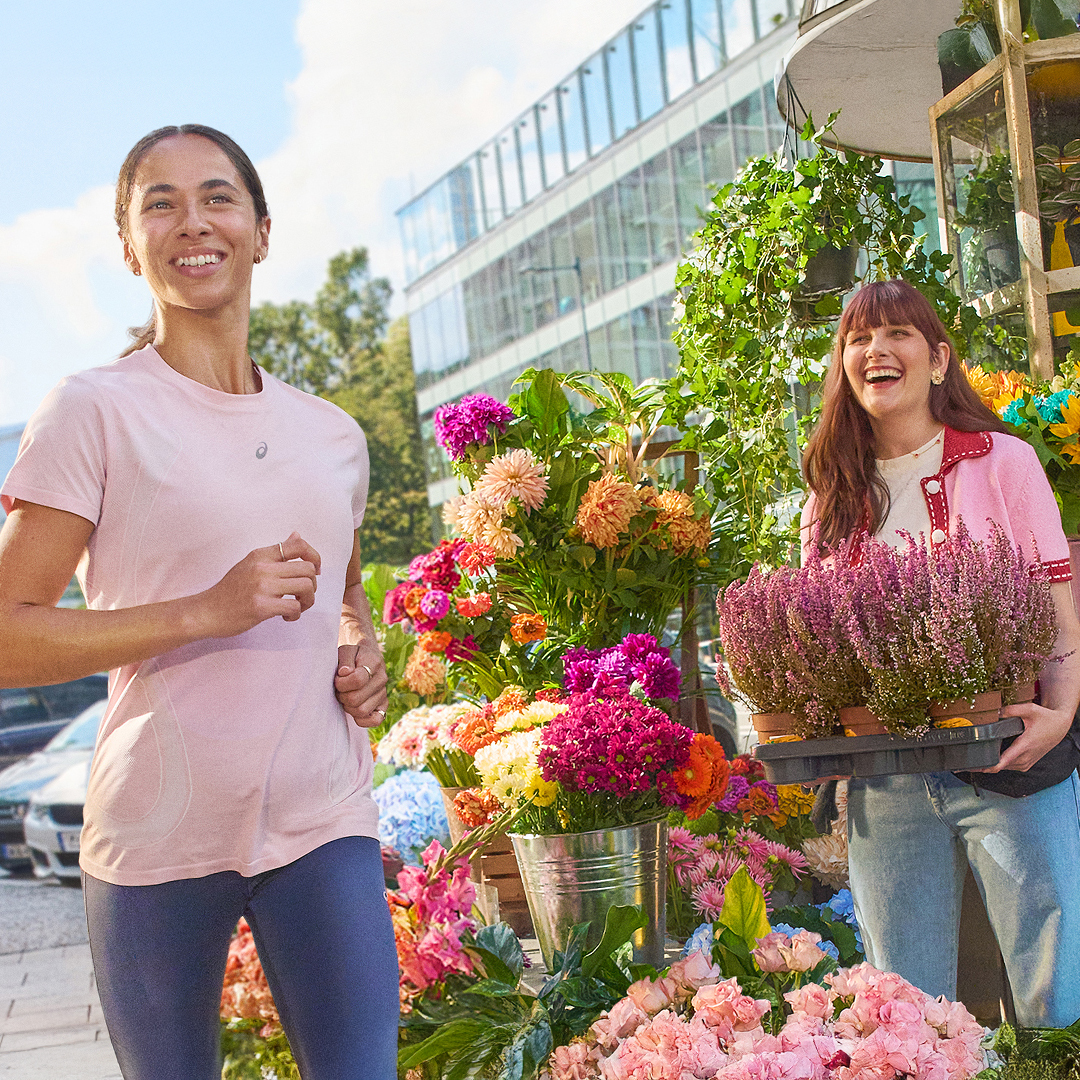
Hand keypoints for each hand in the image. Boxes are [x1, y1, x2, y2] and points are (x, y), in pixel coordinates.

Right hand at [197, 531, 320, 637]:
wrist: (206, 611)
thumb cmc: (229, 590)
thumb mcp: (250, 564)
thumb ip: (275, 553)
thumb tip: (296, 535)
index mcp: (261, 555)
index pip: (298, 545)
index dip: (315, 557)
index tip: (315, 571)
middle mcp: (263, 567)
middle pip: (308, 569)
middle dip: (313, 585)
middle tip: (303, 595)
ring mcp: (262, 587)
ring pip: (306, 587)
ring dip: (308, 601)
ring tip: (296, 606)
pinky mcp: (261, 606)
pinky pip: (294, 607)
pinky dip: (296, 614)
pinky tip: (287, 617)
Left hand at [335, 640, 387, 726]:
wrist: (365, 656)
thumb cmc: (352, 655)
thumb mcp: (345, 650)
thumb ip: (344, 659)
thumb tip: (345, 673)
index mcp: (374, 663)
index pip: (357, 680)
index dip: (341, 682)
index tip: (337, 678)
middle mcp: (382, 679)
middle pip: (356, 699)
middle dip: (342, 695)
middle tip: (339, 689)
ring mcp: (383, 693)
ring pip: (362, 711)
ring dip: (348, 706)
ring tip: (346, 695)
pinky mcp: (383, 705)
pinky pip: (376, 720)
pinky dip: (362, 719)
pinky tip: (354, 709)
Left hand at [976, 702, 1072, 772]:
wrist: (1060, 726)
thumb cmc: (1046, 718)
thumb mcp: (1029, 709)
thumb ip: (1011, 710)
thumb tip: (994, 712)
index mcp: (1025, 745)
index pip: (1005, 760)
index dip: (989, 766)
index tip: (977, 767)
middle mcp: (1026, 756)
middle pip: (1002, 766)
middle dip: (985, 766)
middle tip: (968, 763)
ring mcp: (1028, 761)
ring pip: (1006, 768)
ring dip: (993, 766)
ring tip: (976, 762)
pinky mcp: (1028, 762)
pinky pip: (1012, 767)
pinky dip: (1002, 764)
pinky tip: (992, 758)